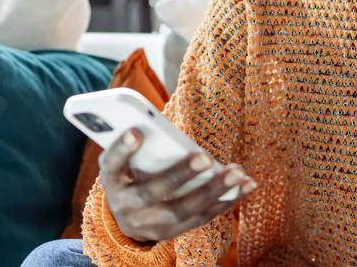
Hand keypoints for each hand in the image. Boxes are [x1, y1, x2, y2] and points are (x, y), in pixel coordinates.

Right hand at [99, 128, 256, 242]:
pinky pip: (202, 218)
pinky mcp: (172, 233)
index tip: (136, 132)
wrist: (126, 218)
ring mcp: (150, 224)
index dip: (122, 150)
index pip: (111, 165)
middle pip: (153, 192)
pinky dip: (226, 201)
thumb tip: (155, 124)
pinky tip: (245, 185)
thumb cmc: (130, 174)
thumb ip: (136, 145)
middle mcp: (127, 206)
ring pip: (184, 210)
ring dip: (214, 191)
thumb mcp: (124, 159)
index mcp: (112, 180)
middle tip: (204, 158)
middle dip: (179, 175)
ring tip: (238, 173)